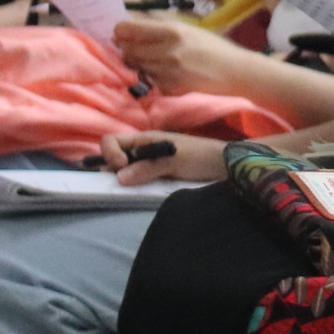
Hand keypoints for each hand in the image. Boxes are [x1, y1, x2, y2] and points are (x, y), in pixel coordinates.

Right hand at [97, 130, 223, 183]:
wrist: (224, 167)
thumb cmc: (201, 156)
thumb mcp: (176, 159)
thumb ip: (149, 166)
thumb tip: (120, 176)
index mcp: (145, 140)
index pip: (112, 141)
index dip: (109, 153)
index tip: (120, 167)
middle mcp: (142, 151)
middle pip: (114, 158)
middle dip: (112, 170)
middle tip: (122, 183)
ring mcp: (148, 166)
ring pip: (125, 172)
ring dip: (122, 181)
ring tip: (129, 190)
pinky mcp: (156, 179)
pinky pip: (138, 183)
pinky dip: (134, 188)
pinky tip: (139, 193)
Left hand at [112, 15, 262, 96]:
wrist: (234, 72)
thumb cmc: (211, 46)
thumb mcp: (187, 28)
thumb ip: (159, 25)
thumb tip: (130, 13)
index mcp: (172, 31)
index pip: (128, 29)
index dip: (120, 30)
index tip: (122, 31)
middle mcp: (167, 51)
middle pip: (127, 49)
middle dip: (126, 48)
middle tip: (132, 46)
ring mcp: (167, 72)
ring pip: (136, 66)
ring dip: (138, 62)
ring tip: (153, 58)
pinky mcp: (170, 89)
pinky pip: (150, 81)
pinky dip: (153, 77)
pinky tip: (167, 73)